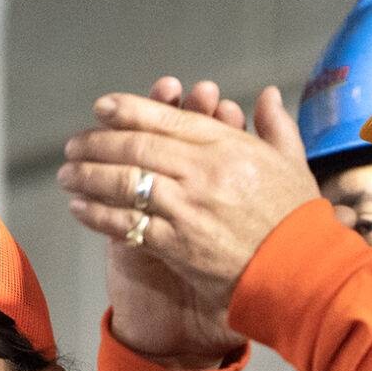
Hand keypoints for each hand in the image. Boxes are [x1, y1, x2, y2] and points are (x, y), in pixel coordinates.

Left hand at [57, 77, 319, 365]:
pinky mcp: (176, 245)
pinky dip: (98, 214)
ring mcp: (186, 209)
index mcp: (228, 147)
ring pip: (124, 183)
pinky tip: (81, 208)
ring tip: (68, 174)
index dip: (127, 110)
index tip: (102, 108)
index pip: (165, 120)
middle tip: (75, 144)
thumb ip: (275, 125)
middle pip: (135, 148)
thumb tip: (265, 96)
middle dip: (97, 143)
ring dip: (88, 176)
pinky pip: (126, 224)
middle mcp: (202, 172)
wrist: (302, 273)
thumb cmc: (298, 222)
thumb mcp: (294, 163)